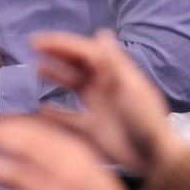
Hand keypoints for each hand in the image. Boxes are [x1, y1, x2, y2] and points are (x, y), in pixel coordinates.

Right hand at [32, 28, 173, 172]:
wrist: (155, 158)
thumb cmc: (144, 119)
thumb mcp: (130, 88)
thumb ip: (114, 62)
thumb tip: (101, 32)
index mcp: (114, 74)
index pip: (84, 52)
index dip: (63, 44)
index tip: (39, 41)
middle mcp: (104, 86)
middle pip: (77, 65)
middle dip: (57, 55)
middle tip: (33, 48)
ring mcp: (98, 107)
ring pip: (73, 86)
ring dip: (56, 76)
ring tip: (37, 68)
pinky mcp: (93, 129)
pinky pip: (69, 118)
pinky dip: (56, 113)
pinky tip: (40, 109)